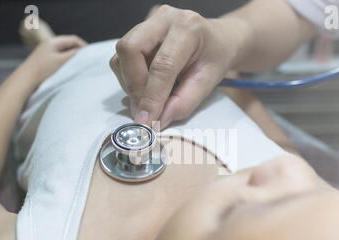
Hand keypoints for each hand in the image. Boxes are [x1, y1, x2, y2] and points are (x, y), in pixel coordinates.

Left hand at [23, 35, 86, 83]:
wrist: (25, 80)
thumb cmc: (43, 70)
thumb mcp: (61, 61)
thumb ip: (73, 55)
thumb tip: (83, 52)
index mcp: (53, 41)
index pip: (73, 39)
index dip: (84, 45)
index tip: (91, 54)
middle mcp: (49, 45)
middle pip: (68, 45)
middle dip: (78, 51)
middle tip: (86, 60)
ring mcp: (46, 53)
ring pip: (64, 52)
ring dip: (72, 58)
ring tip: (79, 66)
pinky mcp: (45, 61)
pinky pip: (59, 59)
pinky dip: (66, 62)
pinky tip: (68, 69)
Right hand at [110, 5, 246, 127]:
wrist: (217, 40)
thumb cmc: (215, 57)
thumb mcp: (209, 82)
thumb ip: (184, 102)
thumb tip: (158, 120)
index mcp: (187, 28)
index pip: (162, 65)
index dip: (151, 97)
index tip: (146, 121)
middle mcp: (164, 18)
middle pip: (130, 50)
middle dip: (134, 85)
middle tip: (144, 110)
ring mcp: (148, 22)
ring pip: (122, 56)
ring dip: (131, 84)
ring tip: (150, 96)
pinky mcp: (138, 31)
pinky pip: (122, 58)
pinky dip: (130, 79)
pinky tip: (148, 85)